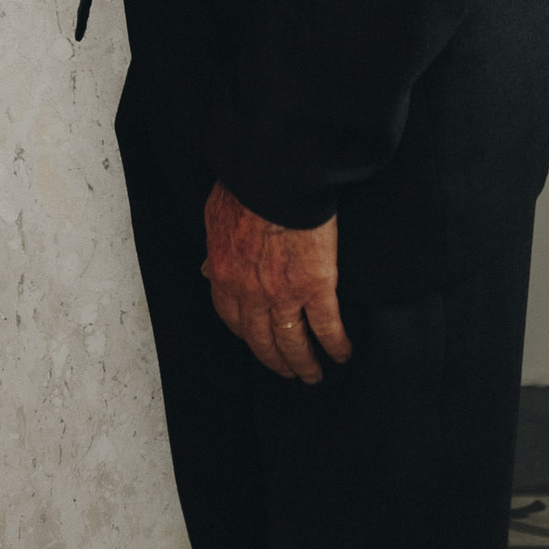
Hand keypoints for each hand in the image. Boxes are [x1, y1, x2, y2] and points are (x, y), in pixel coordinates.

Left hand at [203, 186, 351, 382]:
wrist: (273, 175)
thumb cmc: (245, 187)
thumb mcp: (216, 219)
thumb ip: (214, 249)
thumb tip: (206, 269)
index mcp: (225, 274)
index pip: (232, 319)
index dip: (247, 337)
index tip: (258, 344)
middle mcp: (251, 292)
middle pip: (263, 340)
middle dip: (276, 360)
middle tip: (288, 372)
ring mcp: (283, 293)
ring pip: (294, 341)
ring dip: (304, 363)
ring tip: (314, 374)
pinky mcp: (316, 286)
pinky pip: (326, 325)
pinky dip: (336, 344)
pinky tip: (343, 354)